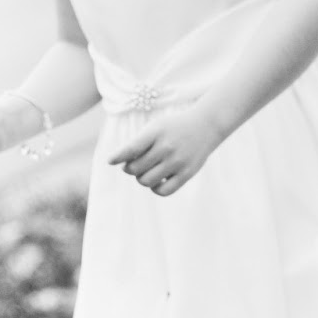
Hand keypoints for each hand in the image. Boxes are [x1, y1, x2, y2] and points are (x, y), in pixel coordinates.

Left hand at [108, 106, 223, 196]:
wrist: (206, 126)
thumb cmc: (174, 127)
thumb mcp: (156, 127)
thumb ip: (137, 143)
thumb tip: (115, 163)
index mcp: (157, 132)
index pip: (131, 149)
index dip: (118, 157)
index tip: (110, 161)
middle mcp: (167, 147)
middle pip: (135, 169)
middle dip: (131, 169)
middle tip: (137, 164)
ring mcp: (178, 161)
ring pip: (146, 181)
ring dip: (142, 178)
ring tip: (148, 171)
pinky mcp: (187, 173)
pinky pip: (162, 191)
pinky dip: (155, 188)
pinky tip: (158, 180)